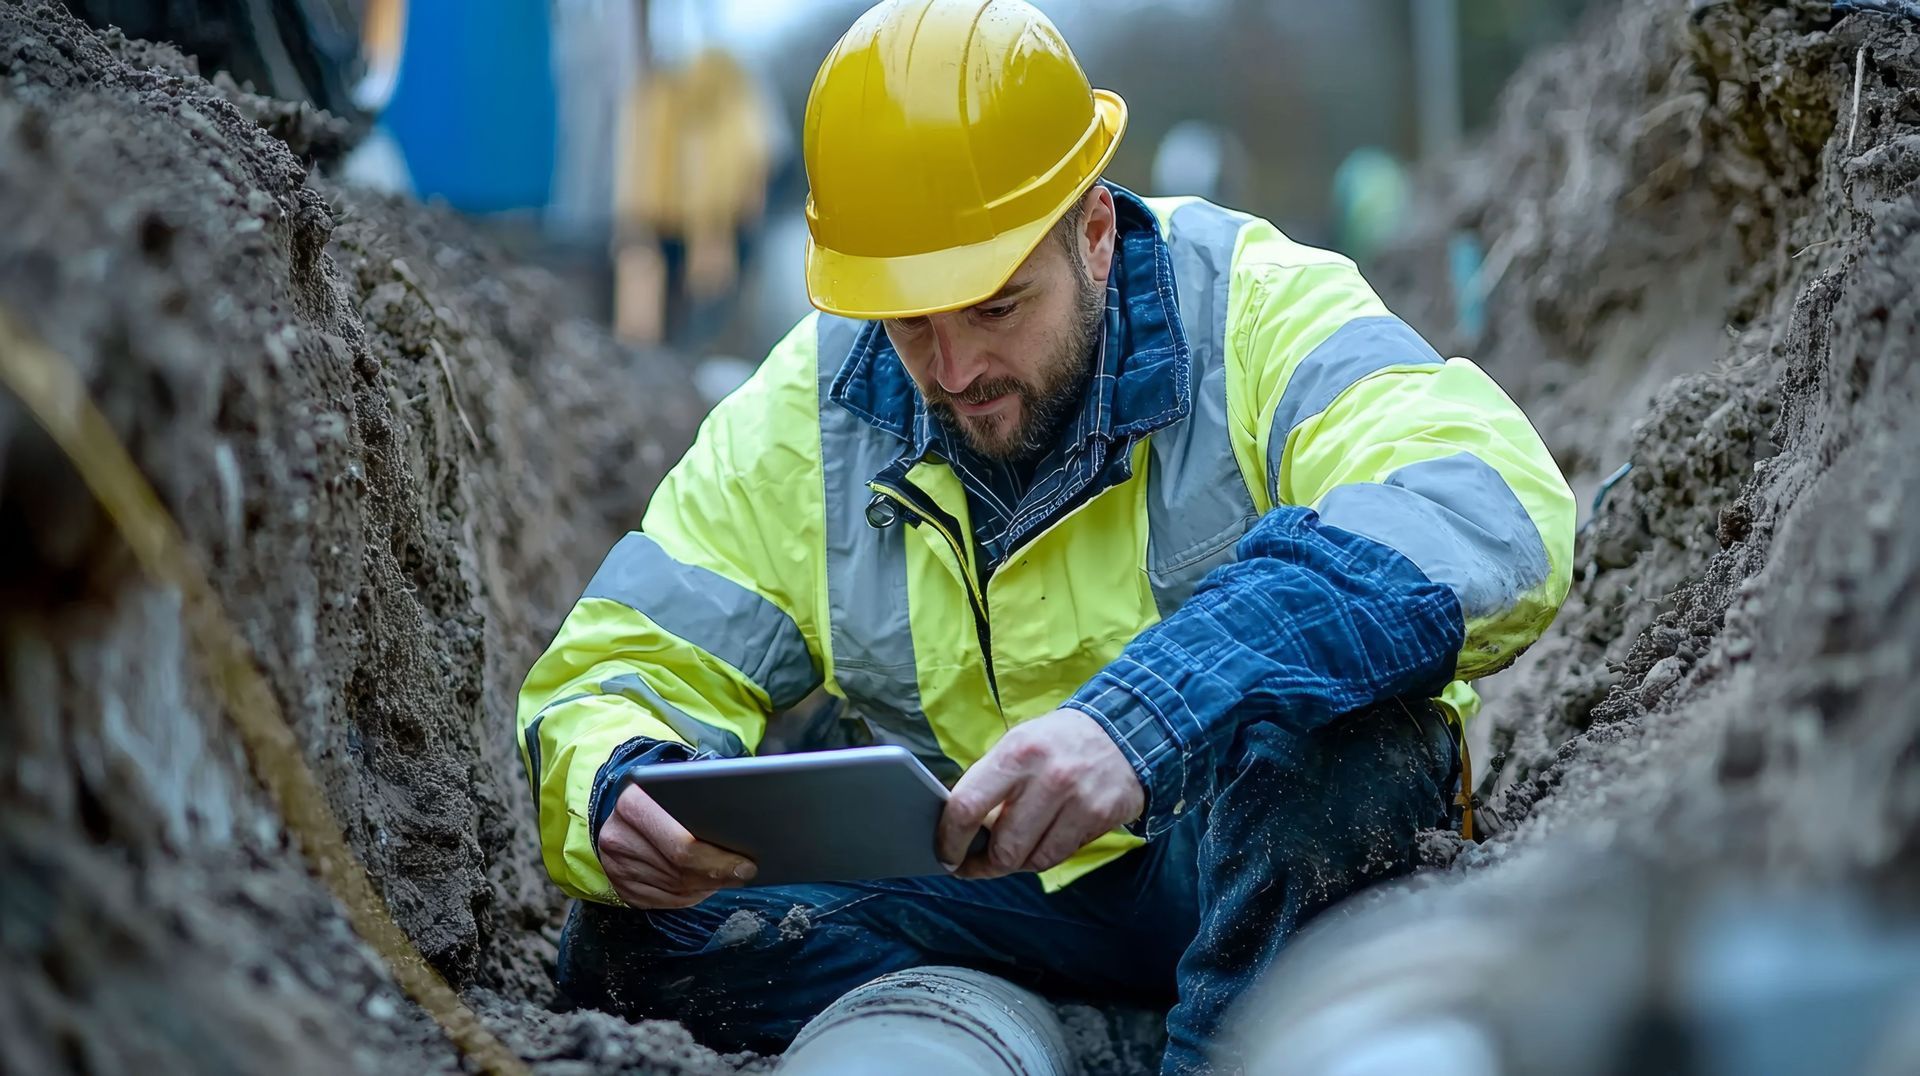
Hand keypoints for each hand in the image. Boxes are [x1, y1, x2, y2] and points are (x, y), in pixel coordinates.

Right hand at [597, 782, 756, 907]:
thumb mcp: (676, 785)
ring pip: (676, 890)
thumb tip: (741, 833)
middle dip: (718, 874)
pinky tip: (706, 885)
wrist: (617, 809)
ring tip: (729, 876)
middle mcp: (618, 838)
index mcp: (633, 804)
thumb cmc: (659, 796)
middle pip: (680, 871)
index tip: (746, 864)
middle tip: (745, 873)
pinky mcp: (621, 887)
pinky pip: (665, 901)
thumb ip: (702, 802)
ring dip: (707, 887)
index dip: (718, 860)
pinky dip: (690, 896)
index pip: (682, 845)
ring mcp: (616, 867)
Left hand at [937, 709, 1144, 878]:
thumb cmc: (1056, 743)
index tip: (946, 854)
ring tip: (1009, 854)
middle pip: (1003, 846)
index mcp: (1015, 753)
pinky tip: (1039, 845)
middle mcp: (1046, 777)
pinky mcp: (1099, 818)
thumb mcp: (1017, 745)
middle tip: (974, 866)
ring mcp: (1076, 800)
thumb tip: (958, 826)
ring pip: (1030, 859)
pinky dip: (1042, 858)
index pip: (968, 805)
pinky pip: (1058, 857)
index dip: (950, 839)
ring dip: (1014, 864)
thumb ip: (989, 782)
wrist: (1121, 733)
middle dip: (983, 865)